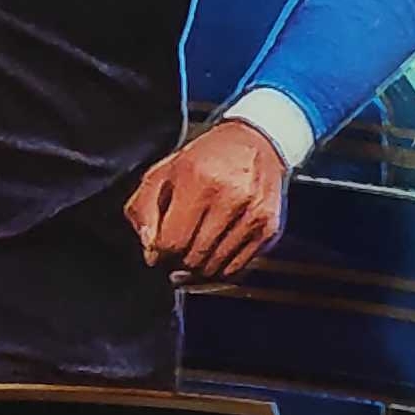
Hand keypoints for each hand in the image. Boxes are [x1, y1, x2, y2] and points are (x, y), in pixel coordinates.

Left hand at [124, 118, 289, 280]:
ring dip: (197, 272)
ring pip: (215, 269)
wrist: (257, 142)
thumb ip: (145, 207)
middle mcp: (229, 197)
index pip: (172, 241)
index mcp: (198, 178)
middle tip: (171, 258)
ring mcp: (253, 215)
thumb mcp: (166, 170)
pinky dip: (219, 272)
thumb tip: (149, 249)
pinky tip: (209, 261)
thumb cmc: (207, 157)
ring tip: (188, 259)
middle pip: (194, 258)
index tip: (156, 253)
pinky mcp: (269, 229)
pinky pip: (237, 269)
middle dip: (176, 264)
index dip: (159, 254)